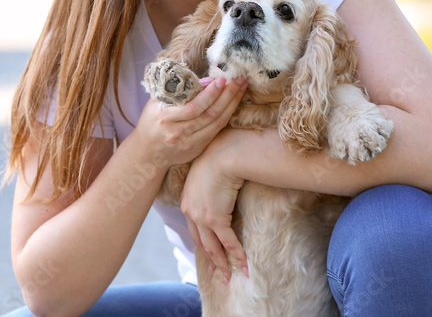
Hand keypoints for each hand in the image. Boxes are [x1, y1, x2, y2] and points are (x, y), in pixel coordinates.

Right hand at [135, 75, 245, 169]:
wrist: (147, 153)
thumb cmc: (151, 122)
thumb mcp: (157, 102)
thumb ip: (179, 90)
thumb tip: (207, 80)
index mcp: (166, 118)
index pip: (193, 106)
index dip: (210, 93)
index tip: (222, 79)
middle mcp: (178, 132)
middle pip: (209, 114)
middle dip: (228, 95)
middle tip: (239, 80)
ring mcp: (189, 143)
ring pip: (217, 123)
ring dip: (232, 104)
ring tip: (241, 88)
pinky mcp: (197, 150)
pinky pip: (216, 131)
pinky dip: (226, 116)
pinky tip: (233, 104)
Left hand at [180, 127, 247, 282]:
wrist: (223, 154)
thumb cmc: (218, 158)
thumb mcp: (206, 173)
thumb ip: (208, 185)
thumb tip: (218, 188)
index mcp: (186, 200)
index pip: (194, 228)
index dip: (202, 242)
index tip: (208, 254)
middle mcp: (190, 211)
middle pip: (201, 242)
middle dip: (211, 259)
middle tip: (217, 273)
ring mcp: (202, 217)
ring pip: (213, 247)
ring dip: (223, 263)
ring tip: (230, 276)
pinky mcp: (216, 219)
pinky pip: (228, 242)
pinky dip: (237, 255)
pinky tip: (244, 265)